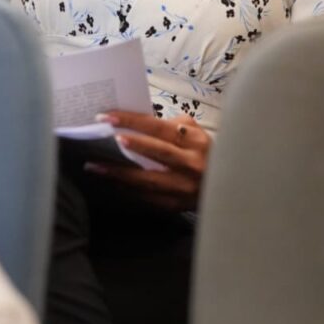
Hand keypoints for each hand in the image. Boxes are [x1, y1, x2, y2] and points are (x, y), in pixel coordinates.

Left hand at [85, 111, 211, 211]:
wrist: (227, 188)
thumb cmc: (205, 155)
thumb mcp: (196, 134)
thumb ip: (172, 126)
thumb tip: (140, 123)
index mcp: (194, 141)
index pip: (160, 127)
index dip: (133, 121)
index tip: (109, 117)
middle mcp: (190, 164)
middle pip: (156, 151)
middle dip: (127, 144)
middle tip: (101, 137)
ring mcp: (183, 187)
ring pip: (147, 179)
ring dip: (119, 173)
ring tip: (96, 166)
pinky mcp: (175, 205)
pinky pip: (147, 197)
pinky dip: (127, 189)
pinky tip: (112, 183)